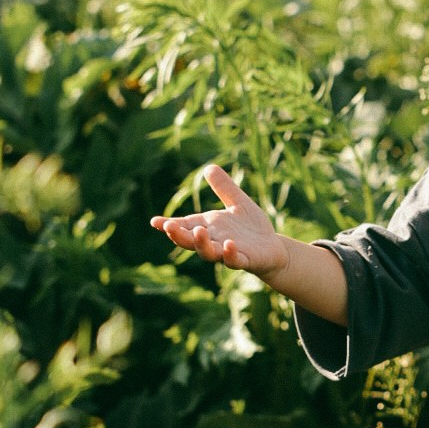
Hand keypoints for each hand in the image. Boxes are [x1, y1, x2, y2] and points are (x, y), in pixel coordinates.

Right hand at [150, 164, 287, 278]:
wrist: (274, 249)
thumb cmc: (252, 228)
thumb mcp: (238, 203)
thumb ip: (224, 188)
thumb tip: (208, 167)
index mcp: (209, 227)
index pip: (185, 226)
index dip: (169, 225)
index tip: (154, 222)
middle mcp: (214, 241)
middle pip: (191, 241)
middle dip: (179, 235)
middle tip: (169, 227)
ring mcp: (227, 253)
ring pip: (209, 253)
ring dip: (202, 244)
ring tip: (198, 232)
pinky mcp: (245, 261)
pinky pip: (234, 260)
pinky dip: (230, 254)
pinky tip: (229, 244)